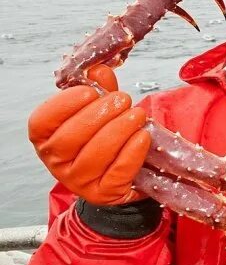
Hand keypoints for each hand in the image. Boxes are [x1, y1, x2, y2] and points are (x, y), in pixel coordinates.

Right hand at [27, 65, 150, 205]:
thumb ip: (99, 91)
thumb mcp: (99, 111)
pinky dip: (132, 152)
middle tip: (123, 100)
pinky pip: (117, 172)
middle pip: (71, 137)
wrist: (120, 175)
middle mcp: (55, 161)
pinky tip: (143, 136)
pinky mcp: (103, 193)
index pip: (43, 121)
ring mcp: (78, 181)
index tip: (90, 91)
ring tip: (137, 114)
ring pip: (94, 155)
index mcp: (45, 138)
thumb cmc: (103, 136)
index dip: (65, 104)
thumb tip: (100, 70)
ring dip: (119, 131)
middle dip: (99, 115)